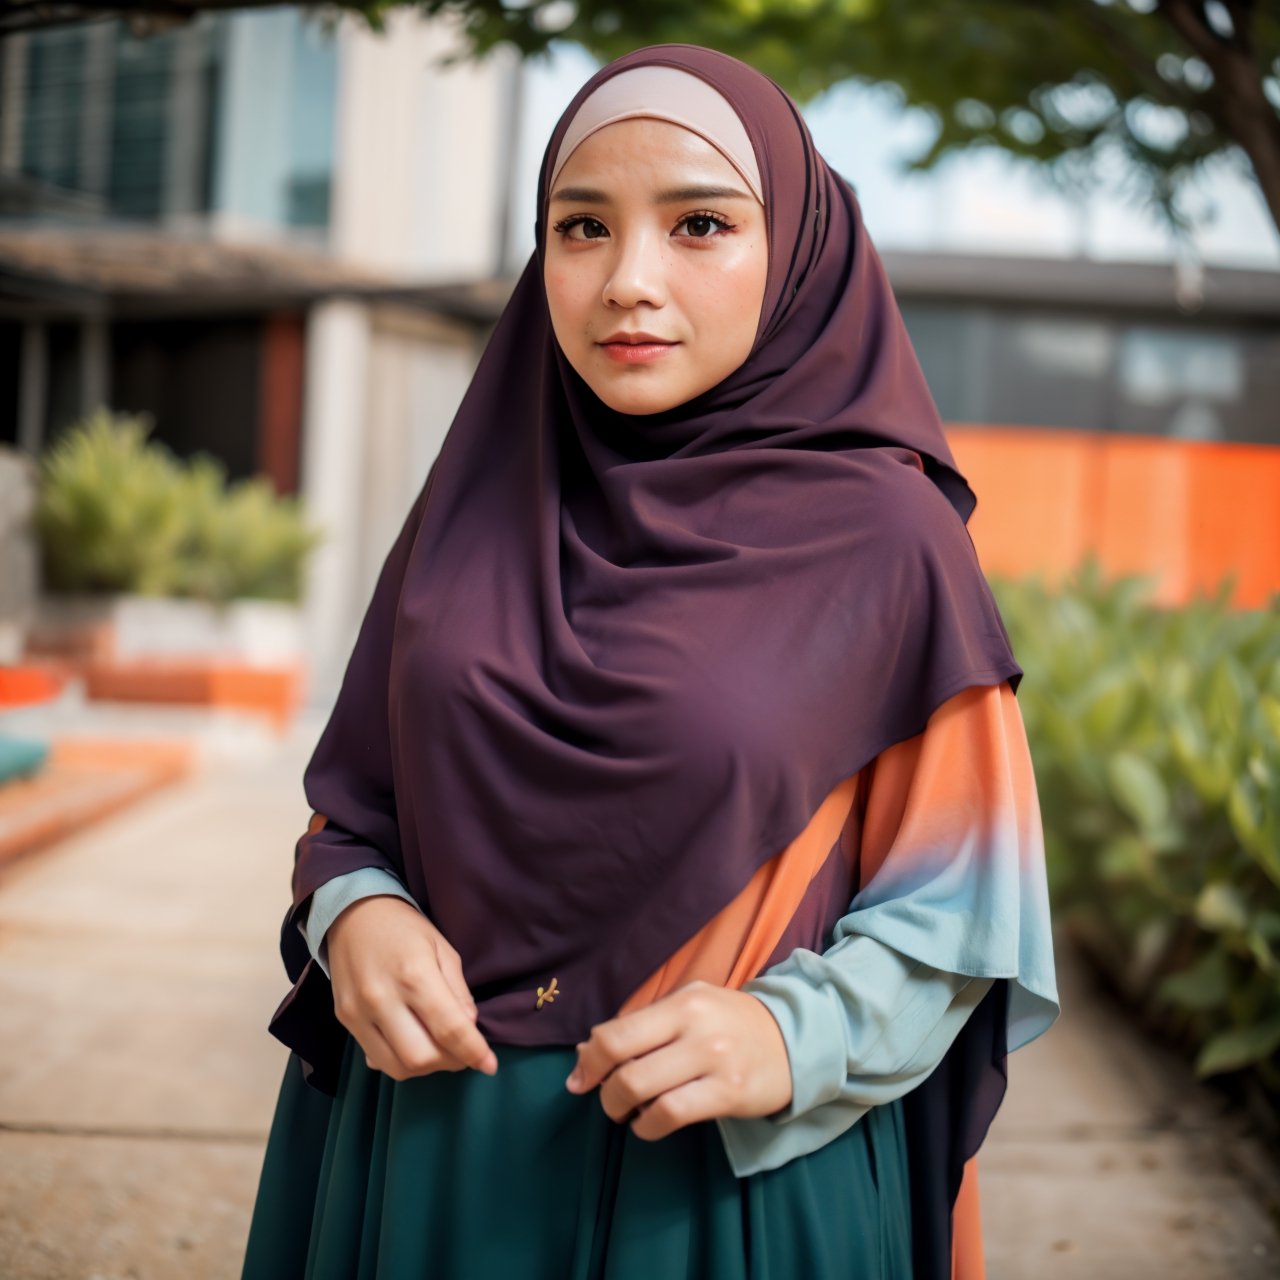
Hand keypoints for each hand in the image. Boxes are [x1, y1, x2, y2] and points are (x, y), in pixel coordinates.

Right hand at [326, 895, 497, 1080]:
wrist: (352, 914)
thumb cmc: (405, 928)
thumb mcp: (442, 948)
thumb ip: (458, 991)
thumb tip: (470, 1028)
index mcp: (414, 974)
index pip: (449, 1028)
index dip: (473, 1052)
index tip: (489, 1065)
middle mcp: (382, 998)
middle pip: (421, 1057)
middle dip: (450, 1062)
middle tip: (464, 1052)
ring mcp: (358, 1012)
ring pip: (396, 1067)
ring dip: (425, 1067)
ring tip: (440, 1050)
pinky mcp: (344, 1020)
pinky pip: (375, 1058)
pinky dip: (400, 1061)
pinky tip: (413, 1044)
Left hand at [564, 979, 791, 1139]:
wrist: (793, 1041)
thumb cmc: (729, 1023)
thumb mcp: (687, 1008)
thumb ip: (640, 1027)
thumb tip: (584, 1055)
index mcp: (682, 1001)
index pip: (616, 1032)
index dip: (589, 1060)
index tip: (581, 1078)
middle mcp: (696, 1026)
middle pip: (624, 1062)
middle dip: (603, 1089)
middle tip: (606, 1098)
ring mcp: (715, 1060)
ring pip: (643, 1090)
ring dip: (621, 1109)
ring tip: (627, 1112)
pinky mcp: (729, 1092)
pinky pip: (670, 1114)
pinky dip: (648, 1126)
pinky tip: (649, 1124)